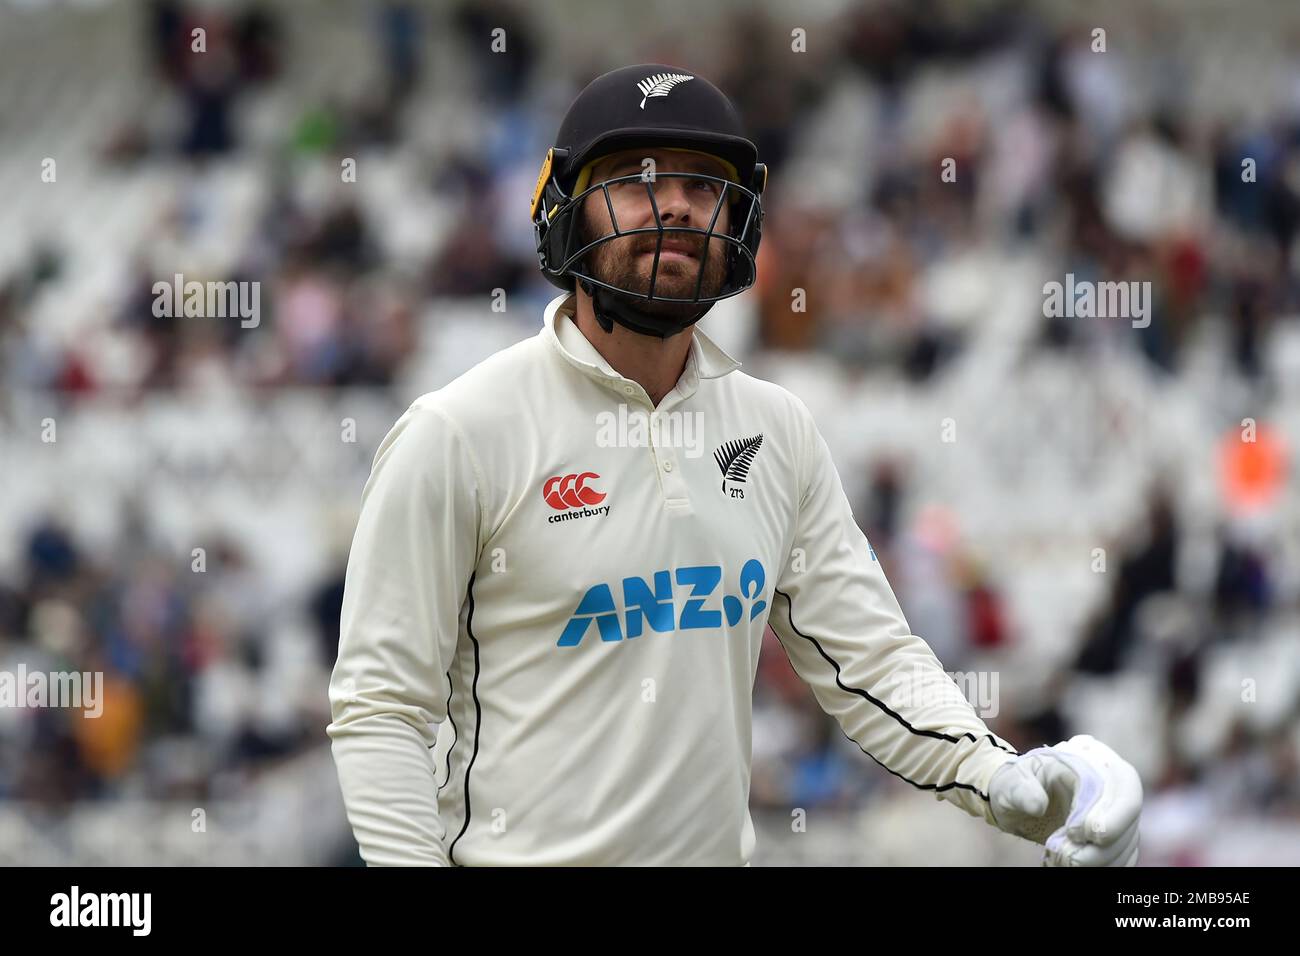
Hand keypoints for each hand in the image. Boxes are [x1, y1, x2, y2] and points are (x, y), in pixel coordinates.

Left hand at [989, 734, 1141, 866]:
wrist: (1013, 802)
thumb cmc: (1013, 786)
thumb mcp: (1009, 783)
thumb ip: (1021, 790)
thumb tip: (1037, 805)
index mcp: (1090, 758)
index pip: (1120, 782)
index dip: (1109, 812)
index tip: (1077, 833)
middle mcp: (1110, 780)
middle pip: (1131, 810)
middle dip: (1109, 839)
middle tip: (1074, 857)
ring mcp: (1114, 808)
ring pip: (1130, 836)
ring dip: (1103, 857)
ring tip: (1067, 862)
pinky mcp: (1113, 832)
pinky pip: (1124, 853)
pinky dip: (1107, 865)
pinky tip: (1078, 867)